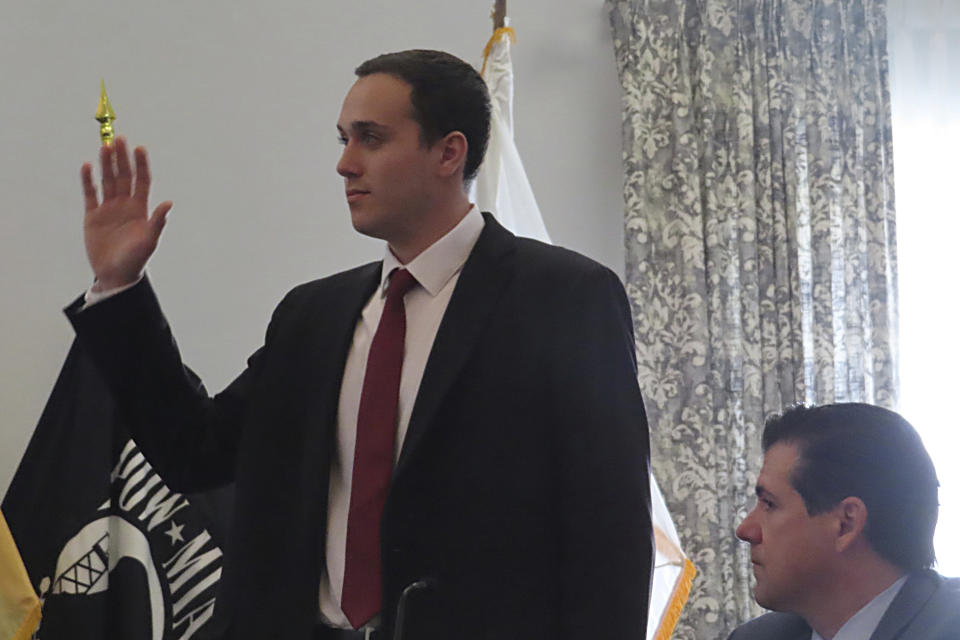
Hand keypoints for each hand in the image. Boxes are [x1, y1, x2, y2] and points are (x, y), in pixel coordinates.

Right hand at [81, 137, 172, 289]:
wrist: (115, 275)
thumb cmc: (136, 260)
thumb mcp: (149, 241)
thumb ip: (158, 221)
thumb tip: (169, 203)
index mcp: (141, 209)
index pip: (142, 181)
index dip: (141, 165)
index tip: (140, 148)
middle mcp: (125, 205)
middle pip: (124, 176)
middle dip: (122, 158)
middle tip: (120, 139)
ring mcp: (108, 209)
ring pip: (107, 181)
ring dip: (106, 165)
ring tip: (105, 147)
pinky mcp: (92, 216)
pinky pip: (90, 194)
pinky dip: (88, 181)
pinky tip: (87, 166)